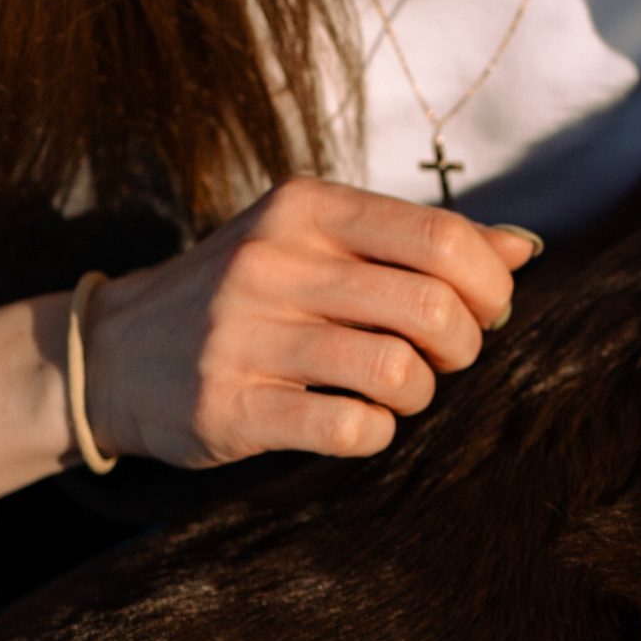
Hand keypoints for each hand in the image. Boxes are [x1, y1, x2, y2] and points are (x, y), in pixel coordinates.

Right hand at [83, 178, 536, 466]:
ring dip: (421, 393)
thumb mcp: (321, 241)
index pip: (441, 237)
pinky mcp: (227, 406)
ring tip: (403, 390)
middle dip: (464, 343)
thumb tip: (524, 248)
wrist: (116, 352)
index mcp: (306, 207)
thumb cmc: (251, 292)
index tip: (487, 310)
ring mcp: (243, 335)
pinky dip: (376, 432)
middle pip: (431, 305)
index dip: (489, 283)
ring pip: (396, 370)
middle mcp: (272, 261)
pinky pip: (348, 429)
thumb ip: (419, 242)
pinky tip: (360, 420)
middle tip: (446, 356)